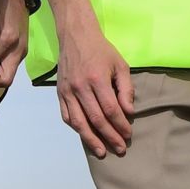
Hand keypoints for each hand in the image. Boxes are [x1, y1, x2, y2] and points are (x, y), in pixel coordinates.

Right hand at [54, 22, 136, 157]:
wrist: (76, 36)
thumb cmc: (102, 51)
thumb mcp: (120, 65)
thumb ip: (126, 89)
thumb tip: (129, 112)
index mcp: (97, 79)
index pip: (110, 110)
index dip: (120, 125)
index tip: (128, 134)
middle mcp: (80, 88)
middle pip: (96, 119)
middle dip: (110, 136)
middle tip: (120, 148)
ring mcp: (68, 92)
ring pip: (79, 122)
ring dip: (91, 139)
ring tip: (102, 152)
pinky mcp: (60, 93)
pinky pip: (67, 116)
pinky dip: (77, 129)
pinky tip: (86, 136)